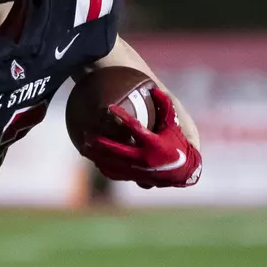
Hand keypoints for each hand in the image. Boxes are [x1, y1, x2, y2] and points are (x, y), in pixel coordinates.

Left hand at [82, 87, 202, 187]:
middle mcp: (144, 158)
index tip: (109, 107)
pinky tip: (94, 160)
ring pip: (111, 164)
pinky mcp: (134, 178)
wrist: (184, 172)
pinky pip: (114, 173)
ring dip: (96, 156)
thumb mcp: (173, 126)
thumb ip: (165, 107)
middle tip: (85, 134)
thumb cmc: (178, 145)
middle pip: (116, 150)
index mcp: (154, 143)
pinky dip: (103, 167)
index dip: (122, 116)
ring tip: (82, 147)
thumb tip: (155, 89)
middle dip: (99, 142)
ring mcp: (137, 170)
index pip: (134, 127)